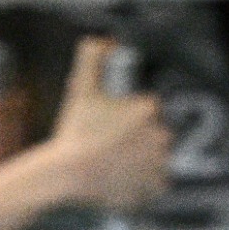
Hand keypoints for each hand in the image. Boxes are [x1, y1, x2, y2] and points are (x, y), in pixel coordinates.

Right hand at [41, 37, 169, 210]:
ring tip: (120, 163)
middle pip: (157, 134)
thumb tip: (104, 42)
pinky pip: (159, 183)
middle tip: (116, 146)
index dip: (133, 117)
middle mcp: (160, 136)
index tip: (117, 126)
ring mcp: (159, 164)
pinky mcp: (155, 187)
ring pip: (158, 158)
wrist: (68, 174)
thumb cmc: (75, 133)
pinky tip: (127, 178)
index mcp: (149, 110)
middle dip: (141, 138)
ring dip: (145, 160)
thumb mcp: (81, 88)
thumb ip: (92, 57)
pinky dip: (147, 183)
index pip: (151, 110)